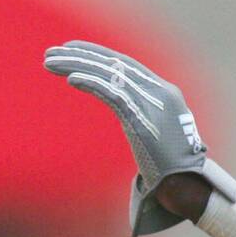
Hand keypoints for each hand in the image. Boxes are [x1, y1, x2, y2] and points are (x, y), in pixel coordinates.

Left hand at [43, 40, 235, 236]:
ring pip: (109, 75)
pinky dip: (91, 83)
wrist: (185, 187)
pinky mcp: (143, 119)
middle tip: (50, 52)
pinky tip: (70, 79)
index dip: (97, 54)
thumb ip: (143, 118)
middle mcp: (160, 91)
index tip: (71, 50)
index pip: (125, 64)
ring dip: (76, 66)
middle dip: (81, 55)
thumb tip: (128, 114)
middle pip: (114, 64)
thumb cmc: (171, 171)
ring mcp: (153, 103)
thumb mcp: (158, 136)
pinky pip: (113, 94)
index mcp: (164, 92)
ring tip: (49, 62)